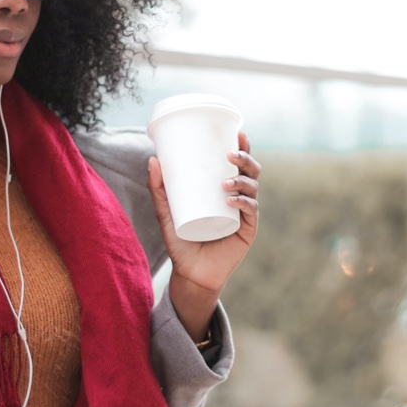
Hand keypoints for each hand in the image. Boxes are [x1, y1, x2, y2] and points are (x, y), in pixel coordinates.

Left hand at [147, 133, 260, 341]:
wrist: (190, 273)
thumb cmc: (181, 241)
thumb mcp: (166, 212)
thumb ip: (158, 189)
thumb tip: (153, 159)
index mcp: (225, 189)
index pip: (238, 164)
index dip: (242, 146)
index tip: (236, 132)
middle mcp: (239, 198)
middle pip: (251, 172)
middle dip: (245, 159)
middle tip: (229, 155)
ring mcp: (245, 215)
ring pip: (253, 188)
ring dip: (242, 180)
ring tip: (224, 182)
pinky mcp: (247, 231)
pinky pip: (250, 212)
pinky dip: (243, 202)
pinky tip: (232, 200)